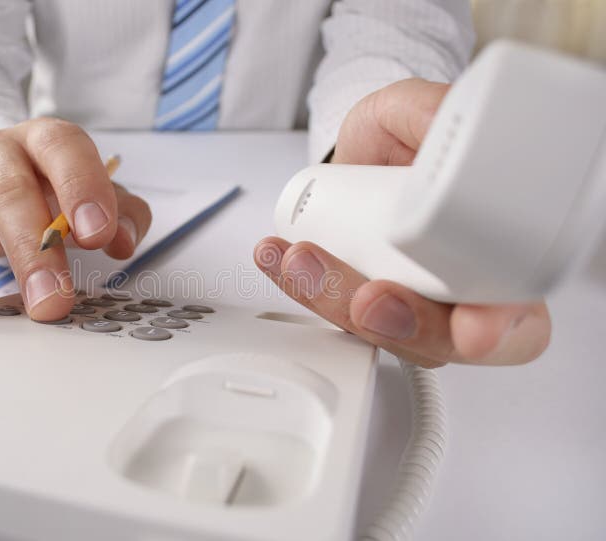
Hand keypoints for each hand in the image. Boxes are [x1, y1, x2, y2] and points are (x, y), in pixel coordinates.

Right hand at [0, 117, 150, 320]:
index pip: (64, 148)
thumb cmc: (50, 188)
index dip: (81, 187)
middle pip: (8, 186)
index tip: (96, 235)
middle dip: (30, 245)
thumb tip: (125, 240)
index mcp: (45, 143)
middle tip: (49, 298)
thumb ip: (122, 213)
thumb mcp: (92, 198)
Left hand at [255, 79, 550, 366]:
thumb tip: (445, 128)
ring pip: (376, 334)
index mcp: (502, 259)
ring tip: (302, 257)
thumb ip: (435, 113)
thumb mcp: (418, 109)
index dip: (502, 331)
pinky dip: (302, 289)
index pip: (520, 319)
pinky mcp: (355, 306)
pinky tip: (278, 259)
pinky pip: (330, 315)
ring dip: (334, 302)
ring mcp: (404, 308)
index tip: (475, 326)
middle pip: (439, 341)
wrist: (362, 155)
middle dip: (399, 323)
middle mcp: (456, 296)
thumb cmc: (405, 141)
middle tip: (368, 295)